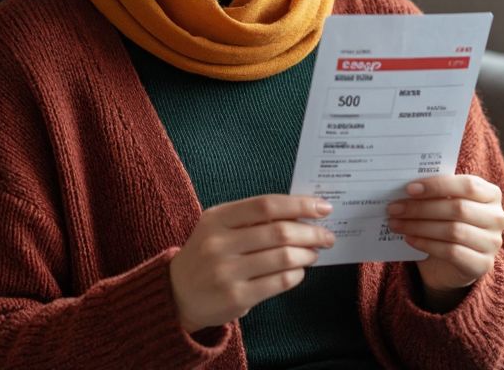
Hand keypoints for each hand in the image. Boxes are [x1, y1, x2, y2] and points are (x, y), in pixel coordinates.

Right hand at [169, 194, 335, 333]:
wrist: (176, 294)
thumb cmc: (208, 254)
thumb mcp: (219, 227)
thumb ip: (253, 219)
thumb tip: (302, 212)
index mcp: (217, 218)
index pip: (266, 205)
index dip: (299, 204)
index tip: (323, 208)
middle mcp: (219, 243)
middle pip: (279, 232)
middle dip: (311, 232)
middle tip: (327, 235)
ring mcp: (226, 272)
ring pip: (283, 258)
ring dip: (307, 254)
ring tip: (314, 253)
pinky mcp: (236, 298)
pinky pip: (279, 282)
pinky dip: (296, 274)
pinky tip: (299, 271)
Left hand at [386, 175, 503, 307]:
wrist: (454, 263)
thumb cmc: (448, 224)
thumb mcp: (445, 204)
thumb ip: (435, 194)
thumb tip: (407, 189)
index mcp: (491, 194)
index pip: (467, 185)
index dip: (438, 186)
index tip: (409, 189)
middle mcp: (497, 217)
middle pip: (458, 209)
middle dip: (421, 208)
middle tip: (394, 208)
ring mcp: (492, 243)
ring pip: (453, 231)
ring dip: (419, 226)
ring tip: (396, 224)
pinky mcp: (482, 264)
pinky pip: (451, 252)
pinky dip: (426, 244)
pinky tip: (409, 239)